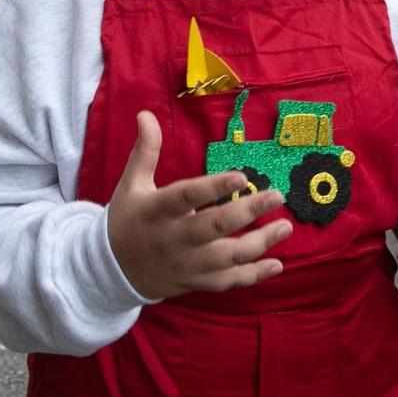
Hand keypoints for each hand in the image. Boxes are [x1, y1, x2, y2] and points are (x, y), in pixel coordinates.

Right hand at [106, 111, 291, 300]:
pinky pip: (228, 282)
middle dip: (249, 211)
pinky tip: (276, 264)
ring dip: (261, 243)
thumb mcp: (131, 183)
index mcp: (157, 210)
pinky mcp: (196, 282)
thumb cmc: (126, 219)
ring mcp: (187, 264)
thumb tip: (147, 113)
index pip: (187, 196)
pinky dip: (253, 275)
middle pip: (215, 226)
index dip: (213, 187)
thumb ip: (146, 150)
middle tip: (278, 196)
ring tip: (286, 226)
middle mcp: (174, 239)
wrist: (111, 270)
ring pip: (228, 257)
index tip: (241, 176)